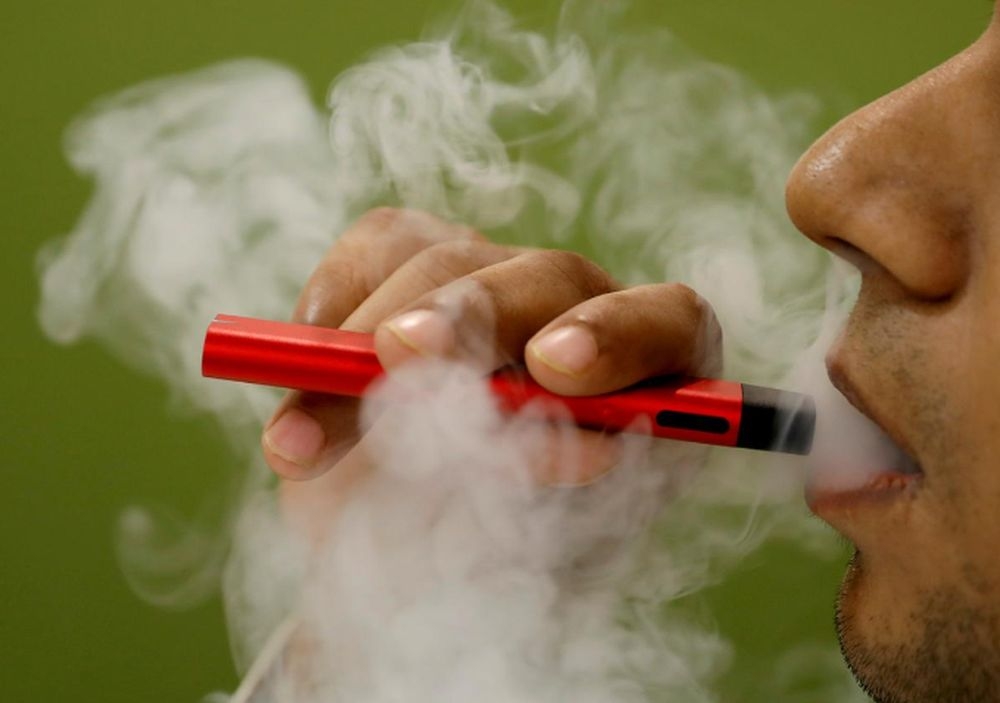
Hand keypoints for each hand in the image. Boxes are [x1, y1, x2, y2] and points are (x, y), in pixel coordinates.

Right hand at [260, 208, 721, 531]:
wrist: (430, 552)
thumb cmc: (501, 561)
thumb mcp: (524, 554)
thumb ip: (523, 504)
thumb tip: (500, 446)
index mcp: (651, 381)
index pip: (664, 324)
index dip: (614, 337)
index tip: (552, 371)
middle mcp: (583, 314)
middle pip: (549, 278)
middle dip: (473, 314)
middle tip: (404, 354)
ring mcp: (501, 277)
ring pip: (446, 260)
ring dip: (363, 343)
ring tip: (299, 442)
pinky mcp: (424, 261)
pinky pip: (378, 246)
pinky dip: (332, 303)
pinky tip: (303, 365)